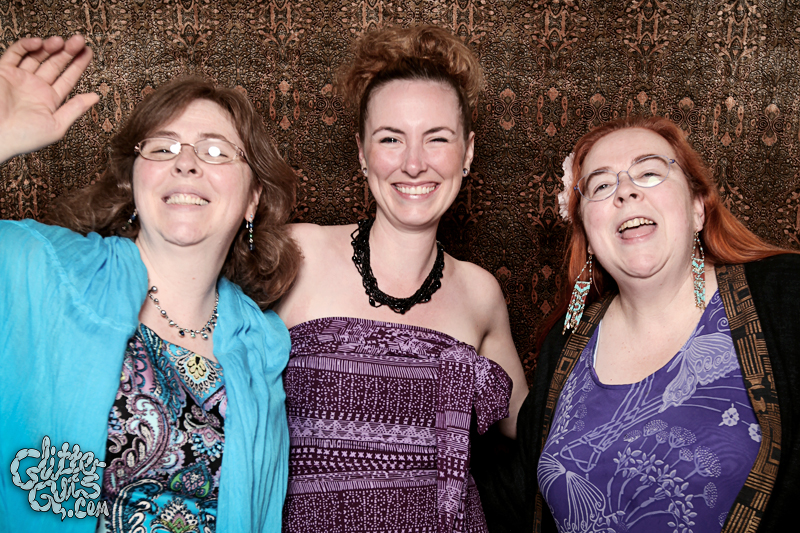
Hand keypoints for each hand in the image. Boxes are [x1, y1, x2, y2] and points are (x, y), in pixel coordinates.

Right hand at [0, 35, 98, 162]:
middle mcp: (36, 87)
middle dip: (67, 51)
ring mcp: (20, 78)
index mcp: (50, 100)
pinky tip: (39, 43)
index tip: (88, 51)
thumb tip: (96, 97)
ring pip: (37, 56)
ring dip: (50, 47)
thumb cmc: (24, 137)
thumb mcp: (56, 125)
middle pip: (55, 63)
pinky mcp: (4, 71)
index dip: (78, 64)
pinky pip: (16, 54)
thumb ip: (75, 109)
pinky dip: (26, 46)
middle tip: (79, 40)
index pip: (68, 78)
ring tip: (60, 41)